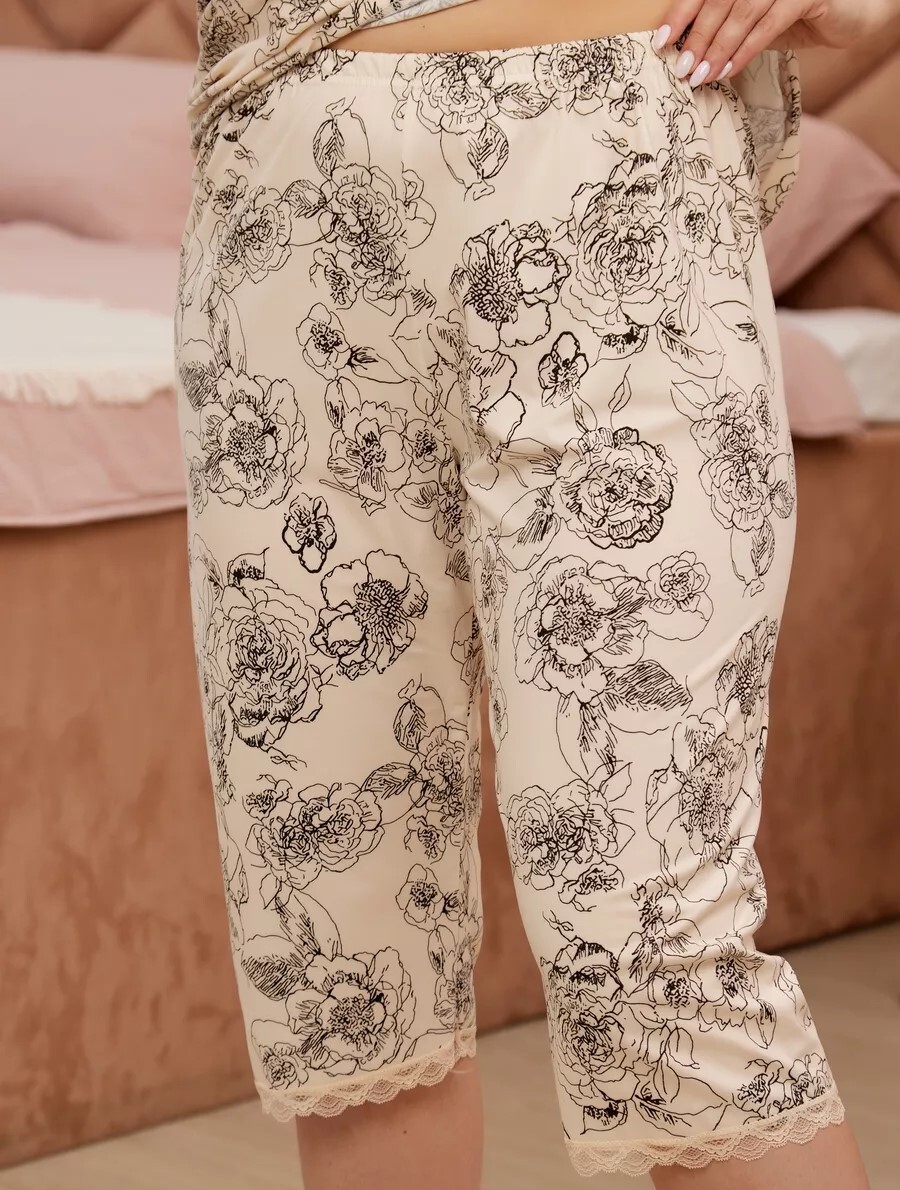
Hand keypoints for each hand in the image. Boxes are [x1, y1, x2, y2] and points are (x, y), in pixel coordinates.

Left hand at [652, 0, 891, 86]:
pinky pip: (769, 24)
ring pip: (742, 12)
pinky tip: (729, 70)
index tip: (660, 40)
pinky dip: (746, 49)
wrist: (850, 12)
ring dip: (718, 47)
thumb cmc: (797, 14)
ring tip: (701, 75)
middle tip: (682, 67)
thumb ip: (726, 27)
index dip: (681, 13)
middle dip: (697, 36)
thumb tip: (687, 52)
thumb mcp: (755, 20)